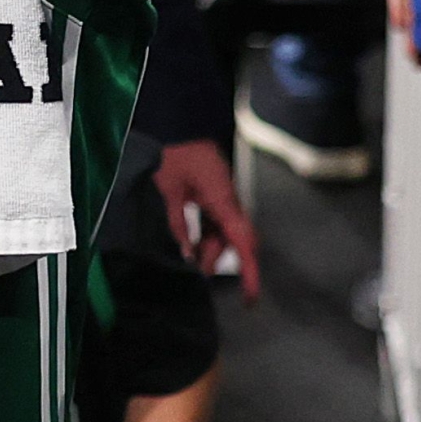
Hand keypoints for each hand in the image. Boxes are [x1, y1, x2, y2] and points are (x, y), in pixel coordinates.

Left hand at [152, 138, 261, 299]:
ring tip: (191, 261)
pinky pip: (217, 221)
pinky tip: (191, 244)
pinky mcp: (215, 194)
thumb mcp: (169, 190)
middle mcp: (229, 202)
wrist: (177, 123)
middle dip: (217, 259)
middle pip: (233, 241)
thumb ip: (178, 224)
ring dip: (209, 248)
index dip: (250, 272)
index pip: (244, 243)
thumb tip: (187, 255)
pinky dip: (206, 234)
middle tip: (198, 275)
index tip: (251, 298)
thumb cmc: (172, 154)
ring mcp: (224, 198)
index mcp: (223, 201)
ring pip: (224, 232)